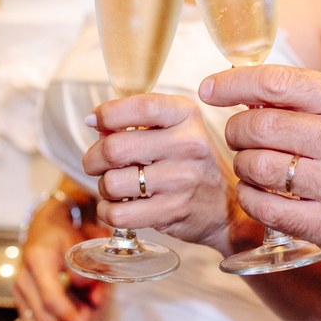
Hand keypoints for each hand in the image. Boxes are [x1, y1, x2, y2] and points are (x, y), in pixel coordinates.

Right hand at [14, 197, 108, 320]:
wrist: (45, 224)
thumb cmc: (66, 232)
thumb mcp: (82, 240)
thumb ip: (89, 267)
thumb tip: (94, 298)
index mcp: (38, 260)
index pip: (53, 299)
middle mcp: (23, 278)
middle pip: (44, 319)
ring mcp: (19, 291)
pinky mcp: (21, 301)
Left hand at [82, 93, 261, 255]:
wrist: (226, 206)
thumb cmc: (192, 163)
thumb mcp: (177, 129)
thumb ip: (139, 122)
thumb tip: (95, 122)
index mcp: (186, 116)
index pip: (141, 107)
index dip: (108, 113)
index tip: (93, 120)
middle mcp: (187, 144)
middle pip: (115, 148)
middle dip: (93, 158)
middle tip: (95, 163)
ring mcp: (181, 179)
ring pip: (112, 183)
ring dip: (103, 187)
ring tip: (115, 186)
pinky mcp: (173, 210)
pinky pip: (119, 213)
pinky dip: (107, 211)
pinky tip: (116, 206)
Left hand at [199, 65, 320, 271]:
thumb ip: (317, 98)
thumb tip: (254, 88)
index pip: (280, 82)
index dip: (235, 83)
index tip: (210, 88)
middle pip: (263, 124)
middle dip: (236, 128)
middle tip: (236, 133)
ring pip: (260, 166)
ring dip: (241, 164)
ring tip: (248, 164)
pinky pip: (268, 208)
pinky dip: (250, 197)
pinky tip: (254, 192)